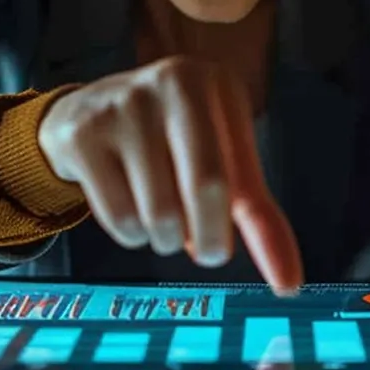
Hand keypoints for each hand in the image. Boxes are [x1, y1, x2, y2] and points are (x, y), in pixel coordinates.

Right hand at [38, 55, 300, 292]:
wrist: (83, 112)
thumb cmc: (167, 139)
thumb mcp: (218, 154)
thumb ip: (252, 209)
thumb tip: (287, 280)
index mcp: (211, 84)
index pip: (243, 177)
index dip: (264, 237)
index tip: (286, 286)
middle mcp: (169, 83)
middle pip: (207, 188)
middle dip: (210, 238)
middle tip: (207, 252)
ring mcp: (121, 106)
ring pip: (159, 214)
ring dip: (165, 238)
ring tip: (161, 216)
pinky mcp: (82, 135)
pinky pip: (119, 219)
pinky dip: (132, 235)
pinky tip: (130, 208)